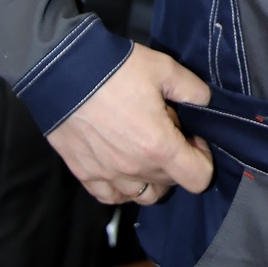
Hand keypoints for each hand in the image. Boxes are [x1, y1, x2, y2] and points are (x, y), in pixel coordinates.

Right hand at [46, 42, 213, 205]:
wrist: (63, 71)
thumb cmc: (115, 70)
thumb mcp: (165, 69)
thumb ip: (193, 90)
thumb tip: (204, 103)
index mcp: (159, 146)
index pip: (199, 178)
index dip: (204, 158)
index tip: (193, 138)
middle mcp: (134, 169)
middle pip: (171, 183)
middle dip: (177, 159)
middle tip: (165, 129)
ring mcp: (108, 175)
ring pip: (144, 195)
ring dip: (153, 176)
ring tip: (145, 147)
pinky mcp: (85, 174)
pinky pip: (112, 197)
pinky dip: (124, 187)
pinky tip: (123, 163)